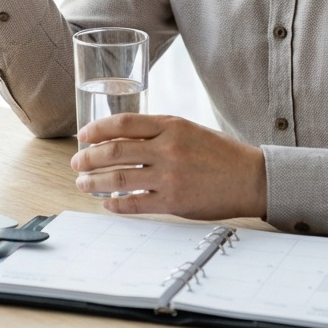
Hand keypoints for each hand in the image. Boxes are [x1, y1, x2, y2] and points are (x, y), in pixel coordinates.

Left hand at [71, 114, 266, 220]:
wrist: (250, 178)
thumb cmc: (219, 153)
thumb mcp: (188, 129)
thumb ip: (157, 132)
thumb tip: (120, 138)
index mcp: (170, 125)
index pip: (122, 124)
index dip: (96, 130)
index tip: (83, 136)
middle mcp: (168, 148)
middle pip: (114, 151)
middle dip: (88, 158)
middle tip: (77, 163)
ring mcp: (170, 175)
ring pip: (119, 178)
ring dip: (95, 181)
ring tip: (84, 183)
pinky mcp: (174, 201)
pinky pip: (135, 203)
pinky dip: (116, 204)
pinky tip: (108, 203)